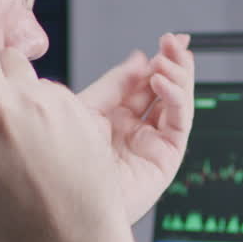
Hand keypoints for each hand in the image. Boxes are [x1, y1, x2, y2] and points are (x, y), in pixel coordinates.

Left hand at [79, 33, 194, 223]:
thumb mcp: (85, 108)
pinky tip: (161, 82)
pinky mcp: (166, 159)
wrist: (64, 201)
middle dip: (171, 63)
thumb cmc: (63, 163)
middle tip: (173, 41)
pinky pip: (179, 123)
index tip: (165, 40)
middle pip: (162, 91)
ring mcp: (150, 146)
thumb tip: (138, 58)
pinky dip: (175, 98)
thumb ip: (114, 83)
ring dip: (178, 75)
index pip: (139, 85)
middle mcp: (133, 133)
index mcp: (111, 121)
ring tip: (170, 57)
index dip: (152, 62)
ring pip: (176, 103)